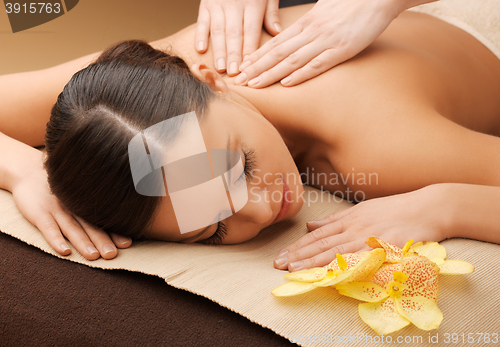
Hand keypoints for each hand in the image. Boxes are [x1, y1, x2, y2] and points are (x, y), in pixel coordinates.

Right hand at [11, 155, 131, 259]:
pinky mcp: (39, 213)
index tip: (128, 243)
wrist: (27, 170)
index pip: (103, 220)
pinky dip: (56, 240)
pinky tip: (65, 251)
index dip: (115, 232)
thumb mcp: (76, 194)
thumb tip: (118, 218)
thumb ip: (92, 207)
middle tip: (113, 254)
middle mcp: (74, 208)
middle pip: (90, 226)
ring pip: (72, 229)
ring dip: (83, 243)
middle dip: (103, 241)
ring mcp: (57, 210)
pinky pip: (49, 228)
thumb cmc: (59, 188)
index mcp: (85, 205)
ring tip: (94, 256)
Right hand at [195, 0, 280, 75]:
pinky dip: (200, 35)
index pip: (251, 32)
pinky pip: (202, 21)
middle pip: (234, 34)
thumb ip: (271, 13)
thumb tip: (277, 33)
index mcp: (252, 4)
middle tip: (233, 73)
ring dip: (219, 50)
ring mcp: (218, 4)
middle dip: (233, 55)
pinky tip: (201, 49)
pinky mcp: (205, 3)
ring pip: (218, 30)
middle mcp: (234, 4)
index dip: (249, 50)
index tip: (248, 67)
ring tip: (220, 68)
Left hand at [235, 0, 403, 87]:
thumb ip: (310, 23)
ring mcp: (325, 41)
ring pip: (291, 60)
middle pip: (277, 52)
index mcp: (307, 22)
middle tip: (239, 81)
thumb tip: (298, 33)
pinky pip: (317, 64)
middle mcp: (311, 32)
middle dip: (256, 68)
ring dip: (270, 74)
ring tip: (254, 85)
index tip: (243, 66)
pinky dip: (300, 74)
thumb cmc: (352, 2)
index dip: (257, 56)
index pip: (276, 42)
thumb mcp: (325, 10)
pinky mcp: (341, 50)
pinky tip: (286, 83)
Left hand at [274, 185, 450, 271]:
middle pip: (322, 243)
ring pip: (336, 251)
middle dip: (299, 255)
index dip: (298, 247)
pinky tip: (330, 273)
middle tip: (278, 265)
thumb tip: (311, 225)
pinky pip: (361, 258)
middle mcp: (354, 227)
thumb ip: (336, 220)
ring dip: (313, 261)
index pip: (318, 236)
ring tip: (294, 269)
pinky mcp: (384, 245)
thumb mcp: (362, 210)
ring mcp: (369, 236)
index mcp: (349, 219)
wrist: (427, 207)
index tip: (281, 256)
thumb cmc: (395, 210)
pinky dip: (344, 265)